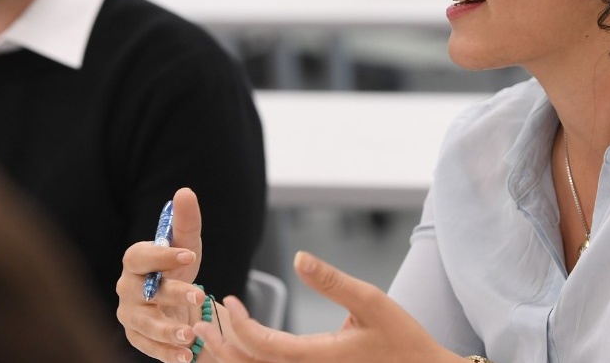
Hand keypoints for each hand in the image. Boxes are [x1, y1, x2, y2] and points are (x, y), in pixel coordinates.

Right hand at [117, 187, 208, 361]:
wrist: (175, 303)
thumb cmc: (178, 269)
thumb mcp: (187, 245)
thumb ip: (186, 222)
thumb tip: (185, 191)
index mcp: (135, 261)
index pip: (140, 256)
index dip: (162, 256)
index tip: (189, 254)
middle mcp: (127, 288)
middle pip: (144, 292)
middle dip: (171, 294)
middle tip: (199, 295)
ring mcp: (130, 315)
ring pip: (144, 324)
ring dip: (167, 331)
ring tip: (191, 335)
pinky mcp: (137, 338)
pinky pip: (148, 347)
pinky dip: (167, 353)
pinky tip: (186, 356)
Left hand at [194, 250, 459, 362]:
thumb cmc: (402, 340)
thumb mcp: (371, 301)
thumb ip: (332, 280)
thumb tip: (300, 257)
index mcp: (318, 358)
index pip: (262, 346)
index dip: (238, 325)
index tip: (228, 301)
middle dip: (223, 344)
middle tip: (206, 318)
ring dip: (234, 357)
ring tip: (216, 332)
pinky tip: (246, 349)